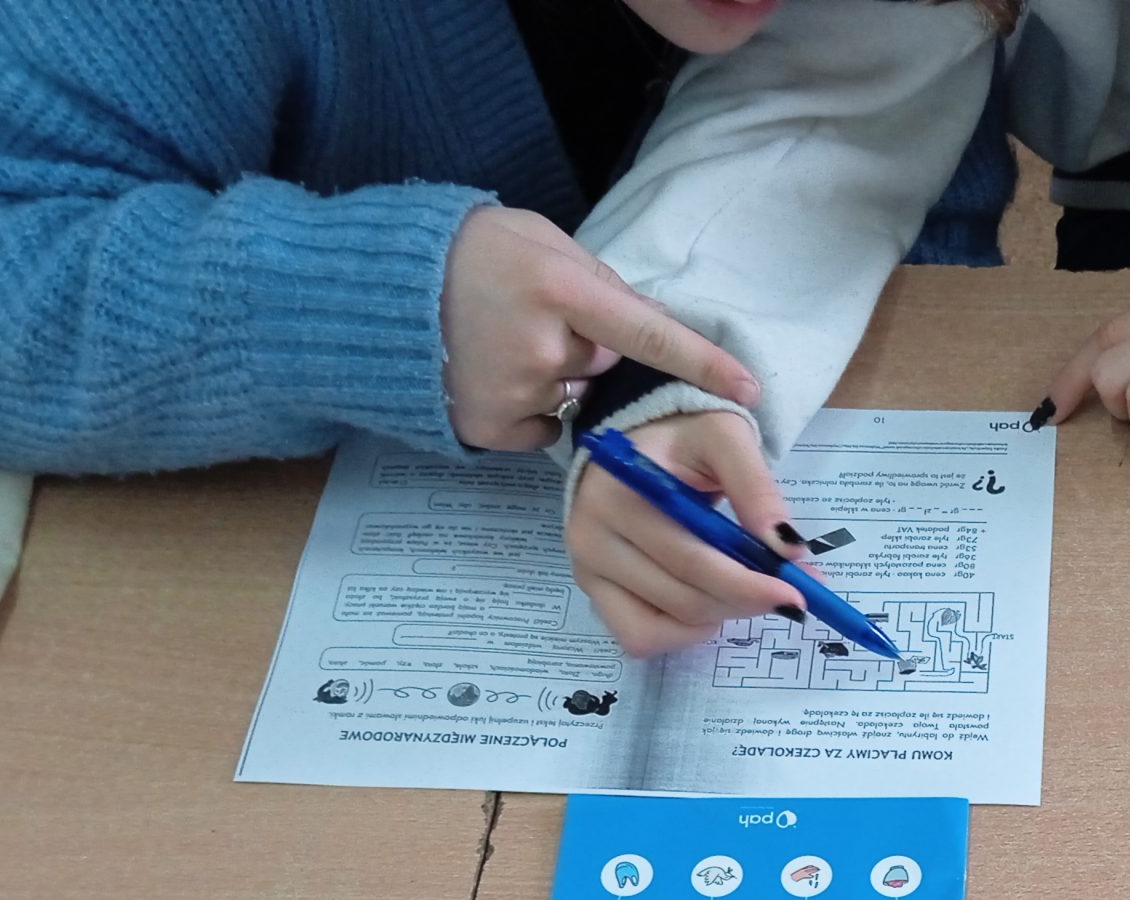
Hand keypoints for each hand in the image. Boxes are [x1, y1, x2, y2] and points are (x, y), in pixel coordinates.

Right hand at [438, 206, 761, 451]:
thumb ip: (598, 283)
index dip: (702, 363)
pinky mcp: (489, 426)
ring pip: (573, 395)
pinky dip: (527, 406)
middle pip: (606, 363)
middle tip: (533, 315)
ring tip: (502, 341)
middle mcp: (542, 346)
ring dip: (554, 375)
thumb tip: (652, 321)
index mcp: (559, 290)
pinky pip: (541, 426)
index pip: (650, 332)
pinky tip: (492, 373)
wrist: (380, 288)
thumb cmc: (469, 252)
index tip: (749, 390)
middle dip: (588, 347)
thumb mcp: (541, 242)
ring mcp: (514, 391)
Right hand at [567, 411, 812, 657]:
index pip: (692, 560)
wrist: (638, 440)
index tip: (796, 594)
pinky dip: (682, 632)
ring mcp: (587, 569)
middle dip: (745, 601)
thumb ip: (757, 488)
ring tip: (742, 585)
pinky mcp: (593, 591)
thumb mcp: (726, 439)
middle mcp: (592, 537)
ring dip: (719, 615)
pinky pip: (639, 636)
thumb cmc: (682, 438)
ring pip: (667, 625)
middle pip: (684, 599)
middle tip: (787, 593)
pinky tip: (704, 601)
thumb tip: (789, 550)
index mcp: (620, 494)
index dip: (748, 586)